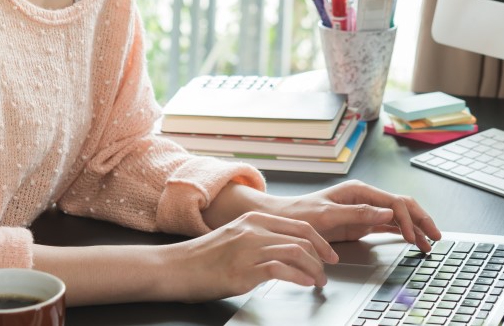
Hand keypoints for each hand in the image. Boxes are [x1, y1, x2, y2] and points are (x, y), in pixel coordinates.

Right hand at [165, 211, 337, 302]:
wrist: (174, 268)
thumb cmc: (202, 258)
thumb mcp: (235, 238)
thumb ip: (258, 239)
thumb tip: (284, 252)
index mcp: (253, 219)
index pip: (299, 225)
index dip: (320, 242)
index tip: (329, 254)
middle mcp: (253, 230)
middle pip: (302, 238)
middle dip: (321, 257)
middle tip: (327, 271)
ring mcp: (248, 249)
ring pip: (296, 252)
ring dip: (313, 269)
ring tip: (318, 281)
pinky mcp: (243, 270)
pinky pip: (280, 269)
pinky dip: (298, 277)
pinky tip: (304, 284)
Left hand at [264, 180, 442, 253]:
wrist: (287, 221)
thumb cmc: (302, 214)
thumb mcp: (328, 214)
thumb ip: (358, 213)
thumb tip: (386, 212)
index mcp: (359, 190)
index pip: (393, 202)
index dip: (407, 219)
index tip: (412, 237)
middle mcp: (366, 197)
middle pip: (402, 206)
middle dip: (421, 220)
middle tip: (436, 237)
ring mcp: (366, 209)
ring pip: (399, 216)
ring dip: (415, 228)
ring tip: (429, 243)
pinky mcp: (363, 222)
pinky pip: (389, 225)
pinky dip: (403, 232)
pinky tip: (413, 240)